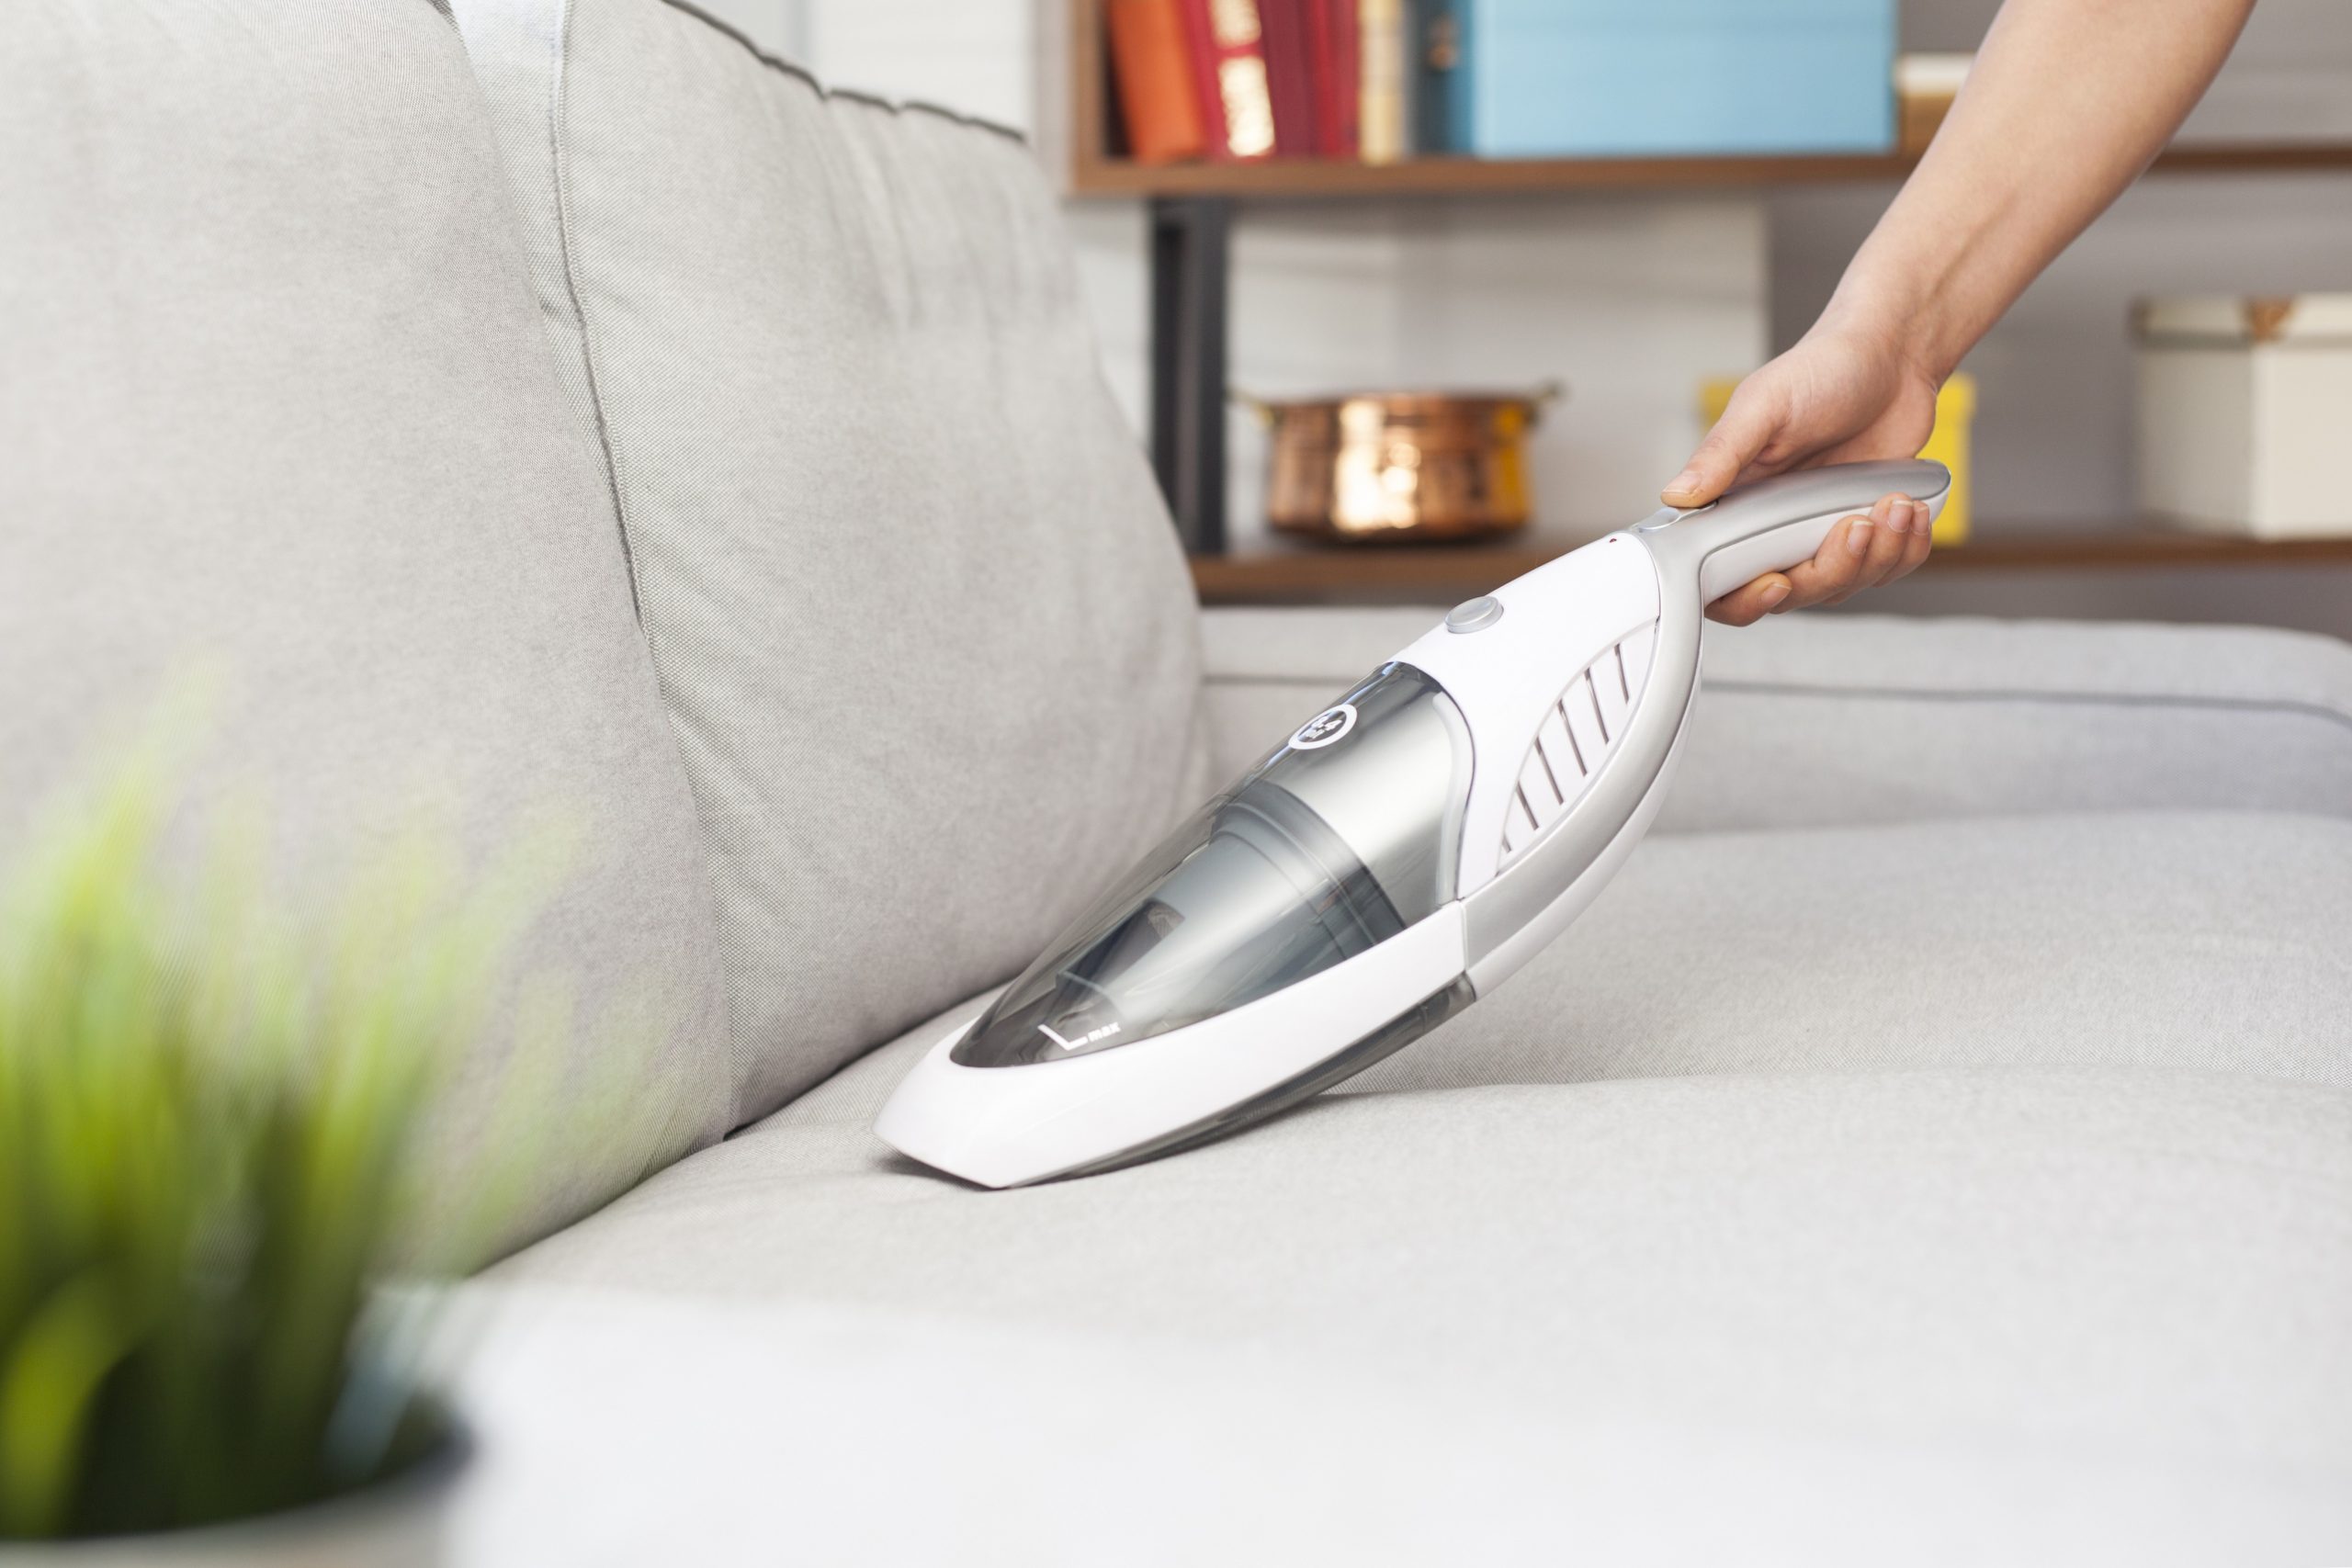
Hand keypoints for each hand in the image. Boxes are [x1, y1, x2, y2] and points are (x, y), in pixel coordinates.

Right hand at [1662, 323, 1942, 625]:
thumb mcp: (1763, 405)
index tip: (1776, 581)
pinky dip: (1906, 548)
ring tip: (1893, 503)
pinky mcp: (1870, 531)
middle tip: (1853, 525)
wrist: (1894, 355)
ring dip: (1878, 555)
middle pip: (1790, 594)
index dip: (1743, 598)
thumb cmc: (1823, 369)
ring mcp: (1823, 532)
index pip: (1720, 580)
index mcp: (1734, 503)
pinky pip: (1887, 569)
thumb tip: (1676, 497)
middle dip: (1829, 570)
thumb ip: (1720, 454)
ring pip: (1842, 585)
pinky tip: (1909, 508)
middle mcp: (1774, 526)